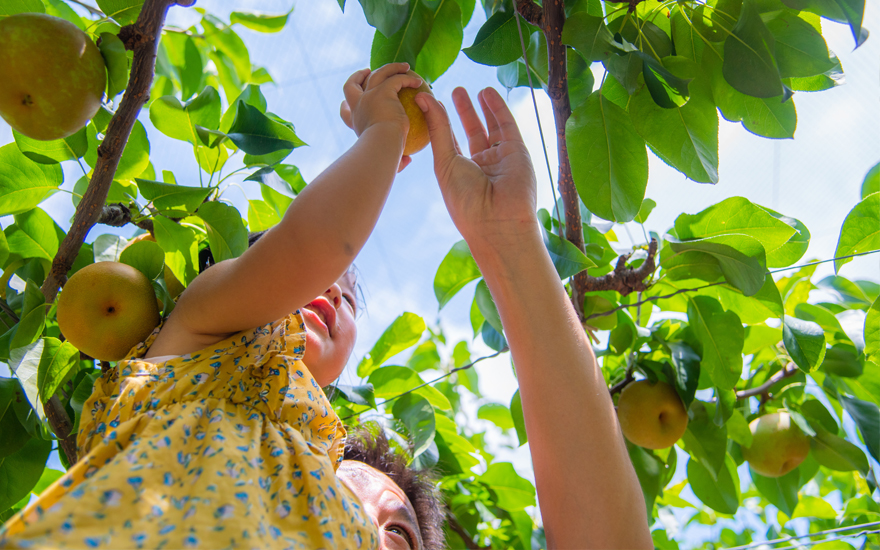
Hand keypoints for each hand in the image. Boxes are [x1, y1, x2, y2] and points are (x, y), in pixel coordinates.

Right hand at [339, 63, 419, 171]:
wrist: (383, 146)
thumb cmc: (384, 157)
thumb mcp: (389, 159)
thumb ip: (398, 161)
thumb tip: (407, 161)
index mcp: (357, 124)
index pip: (346, 112)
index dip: (347, 105)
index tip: (349, 103)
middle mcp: (359, 107)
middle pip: (351, 85)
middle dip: (357, 76)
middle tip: (368, 71)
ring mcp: (369, 97)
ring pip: (376, 74)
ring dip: (390, 68)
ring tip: (405, 67)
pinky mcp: (383, 92)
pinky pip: (396, 79)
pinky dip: (406, 78)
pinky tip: (418, 82)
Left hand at [416, 87, 538, 250]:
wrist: (497, 220)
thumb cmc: (465, 199)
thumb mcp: (445, 161)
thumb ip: (438, 128)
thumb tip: (424, 98)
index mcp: (459, 174)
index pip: (450, 143)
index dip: (442, 123)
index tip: (432, 102)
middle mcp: (480, 167)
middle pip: (470, 133)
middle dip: (462, 113)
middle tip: (454, 91)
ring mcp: (499, 159)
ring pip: (489, 127)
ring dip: (480, 108)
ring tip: (469, 89)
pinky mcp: (516, 152)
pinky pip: (506, 125)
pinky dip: (498, 108)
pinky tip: (487, 92)